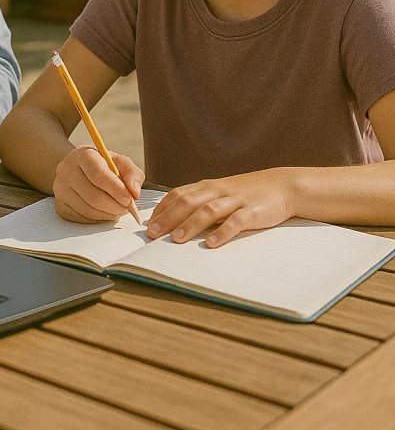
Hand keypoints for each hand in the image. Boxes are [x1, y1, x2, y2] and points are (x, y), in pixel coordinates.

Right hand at [53, 146, 143, 222]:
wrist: (79, 170)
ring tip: (117, 209)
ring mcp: (60, 189)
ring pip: (88, 210)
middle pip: (93, 196)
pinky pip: (82, 218)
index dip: (116, 189)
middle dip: (115, 206)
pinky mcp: (59, 205)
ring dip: (108, 214)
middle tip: (127, 208)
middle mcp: (66, 170)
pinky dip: (98, 219)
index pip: (98, 174)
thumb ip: (132, 173)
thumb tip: (134, 192)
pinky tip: (104, 211)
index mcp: (82, 154)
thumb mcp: (119, 162)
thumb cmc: (103, 166)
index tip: (129, 199)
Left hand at [146, 168, 297, 247]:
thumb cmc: (247, 194)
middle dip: (168, 218)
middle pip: (188, 202)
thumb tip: (174, 221)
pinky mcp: (253, 211)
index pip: (179, 195)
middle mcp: (218, 191)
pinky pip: (236, 222)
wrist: (283, 186)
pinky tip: (211, 244)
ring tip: (176, 240)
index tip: (147, 224)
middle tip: (152, 234)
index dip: (162, 209)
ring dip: (191, 225)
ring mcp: (235, 200)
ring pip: (209, 210)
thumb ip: (201, 203)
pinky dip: (223, 232)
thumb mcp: (221, 194)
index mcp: (208, 187)